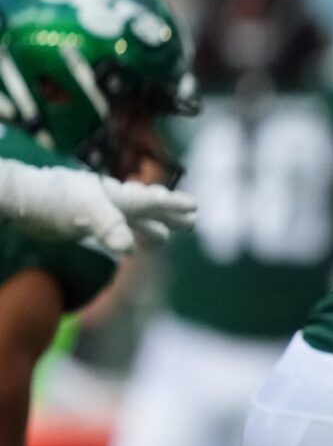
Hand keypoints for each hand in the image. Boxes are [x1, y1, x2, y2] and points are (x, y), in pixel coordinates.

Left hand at [0, 160, 195, 253]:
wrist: (25, 201)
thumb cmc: (56, 200)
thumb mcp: (86, 211)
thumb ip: (110, 226)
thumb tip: (129, 248)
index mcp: (120, 197)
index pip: (153, 200)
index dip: (173, 205)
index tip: (194, 206)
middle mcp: (115, 203)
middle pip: (149, 208)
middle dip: (169, 214)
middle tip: (192, 219)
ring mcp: (102, 213)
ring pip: (134, 220)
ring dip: (152, 227)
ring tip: (166, 237)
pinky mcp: (88, 224)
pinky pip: (117, 230)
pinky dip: (129, 236)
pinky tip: (129, 246)